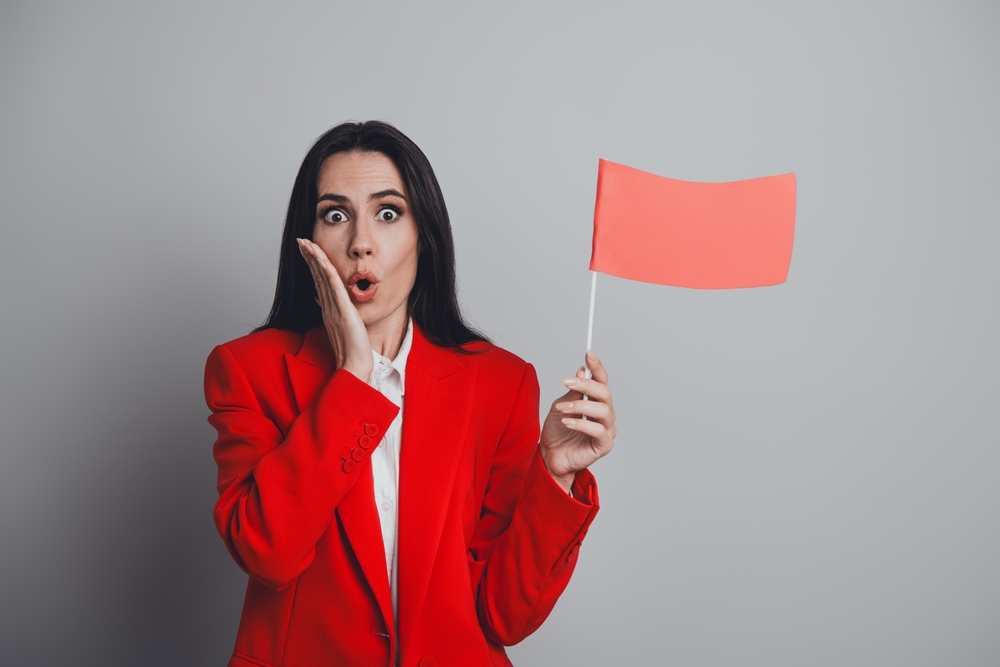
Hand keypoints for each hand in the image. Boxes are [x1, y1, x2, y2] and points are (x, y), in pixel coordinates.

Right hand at [297, 238, 372, 380]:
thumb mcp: (343, 328)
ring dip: (314, 259)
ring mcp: (333, 309)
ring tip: (307, 243)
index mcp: (328, 310)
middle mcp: (328, 307)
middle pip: (316, 276)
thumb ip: (337, 315)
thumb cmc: (352, 350)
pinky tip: (321, 260)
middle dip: (309, 257)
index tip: (307, 251)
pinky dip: (327, 272)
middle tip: (302, 241)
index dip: (313, 265)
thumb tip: (330, 305)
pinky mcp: (342, 311)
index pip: (319, 282)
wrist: (354, 365)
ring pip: (322, 278)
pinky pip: (333, 288)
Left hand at [539, 351, 615, 493]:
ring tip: (562, 408)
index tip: (587, 354)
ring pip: (603, 410)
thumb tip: (581, 370)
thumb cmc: (557, 432)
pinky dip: (581, 424)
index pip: (602, 381)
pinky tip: (567, 422)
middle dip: (586, 384)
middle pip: (604, 392)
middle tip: (566, 381)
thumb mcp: (561, 405)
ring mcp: (607, 430)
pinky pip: (598, 431)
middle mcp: (605, 414)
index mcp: (596, 402)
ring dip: (580, 405)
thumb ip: (573, 391)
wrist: (549, 457)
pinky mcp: (604, 445)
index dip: (597, 367)